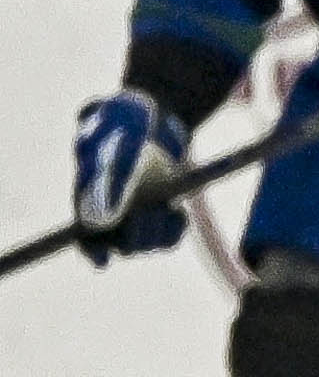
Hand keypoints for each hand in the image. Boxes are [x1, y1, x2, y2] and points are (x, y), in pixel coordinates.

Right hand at [71, 92, 186, 263]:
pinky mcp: (161, 215)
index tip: (102, 260)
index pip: (83, 236)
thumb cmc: (124, 121)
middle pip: (121, 245)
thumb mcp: (114, 139)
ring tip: (165, 206)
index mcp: (86, 196)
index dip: (91, 251)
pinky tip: (177, 212)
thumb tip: (109, 213)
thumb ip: (108, 172)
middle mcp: (108, 211)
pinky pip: (168, 238)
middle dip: (136, 235)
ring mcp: (135, 215)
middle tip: (150, 212)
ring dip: (158, 231)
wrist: (153, 115)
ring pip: (146, 244)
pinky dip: (175, 228)